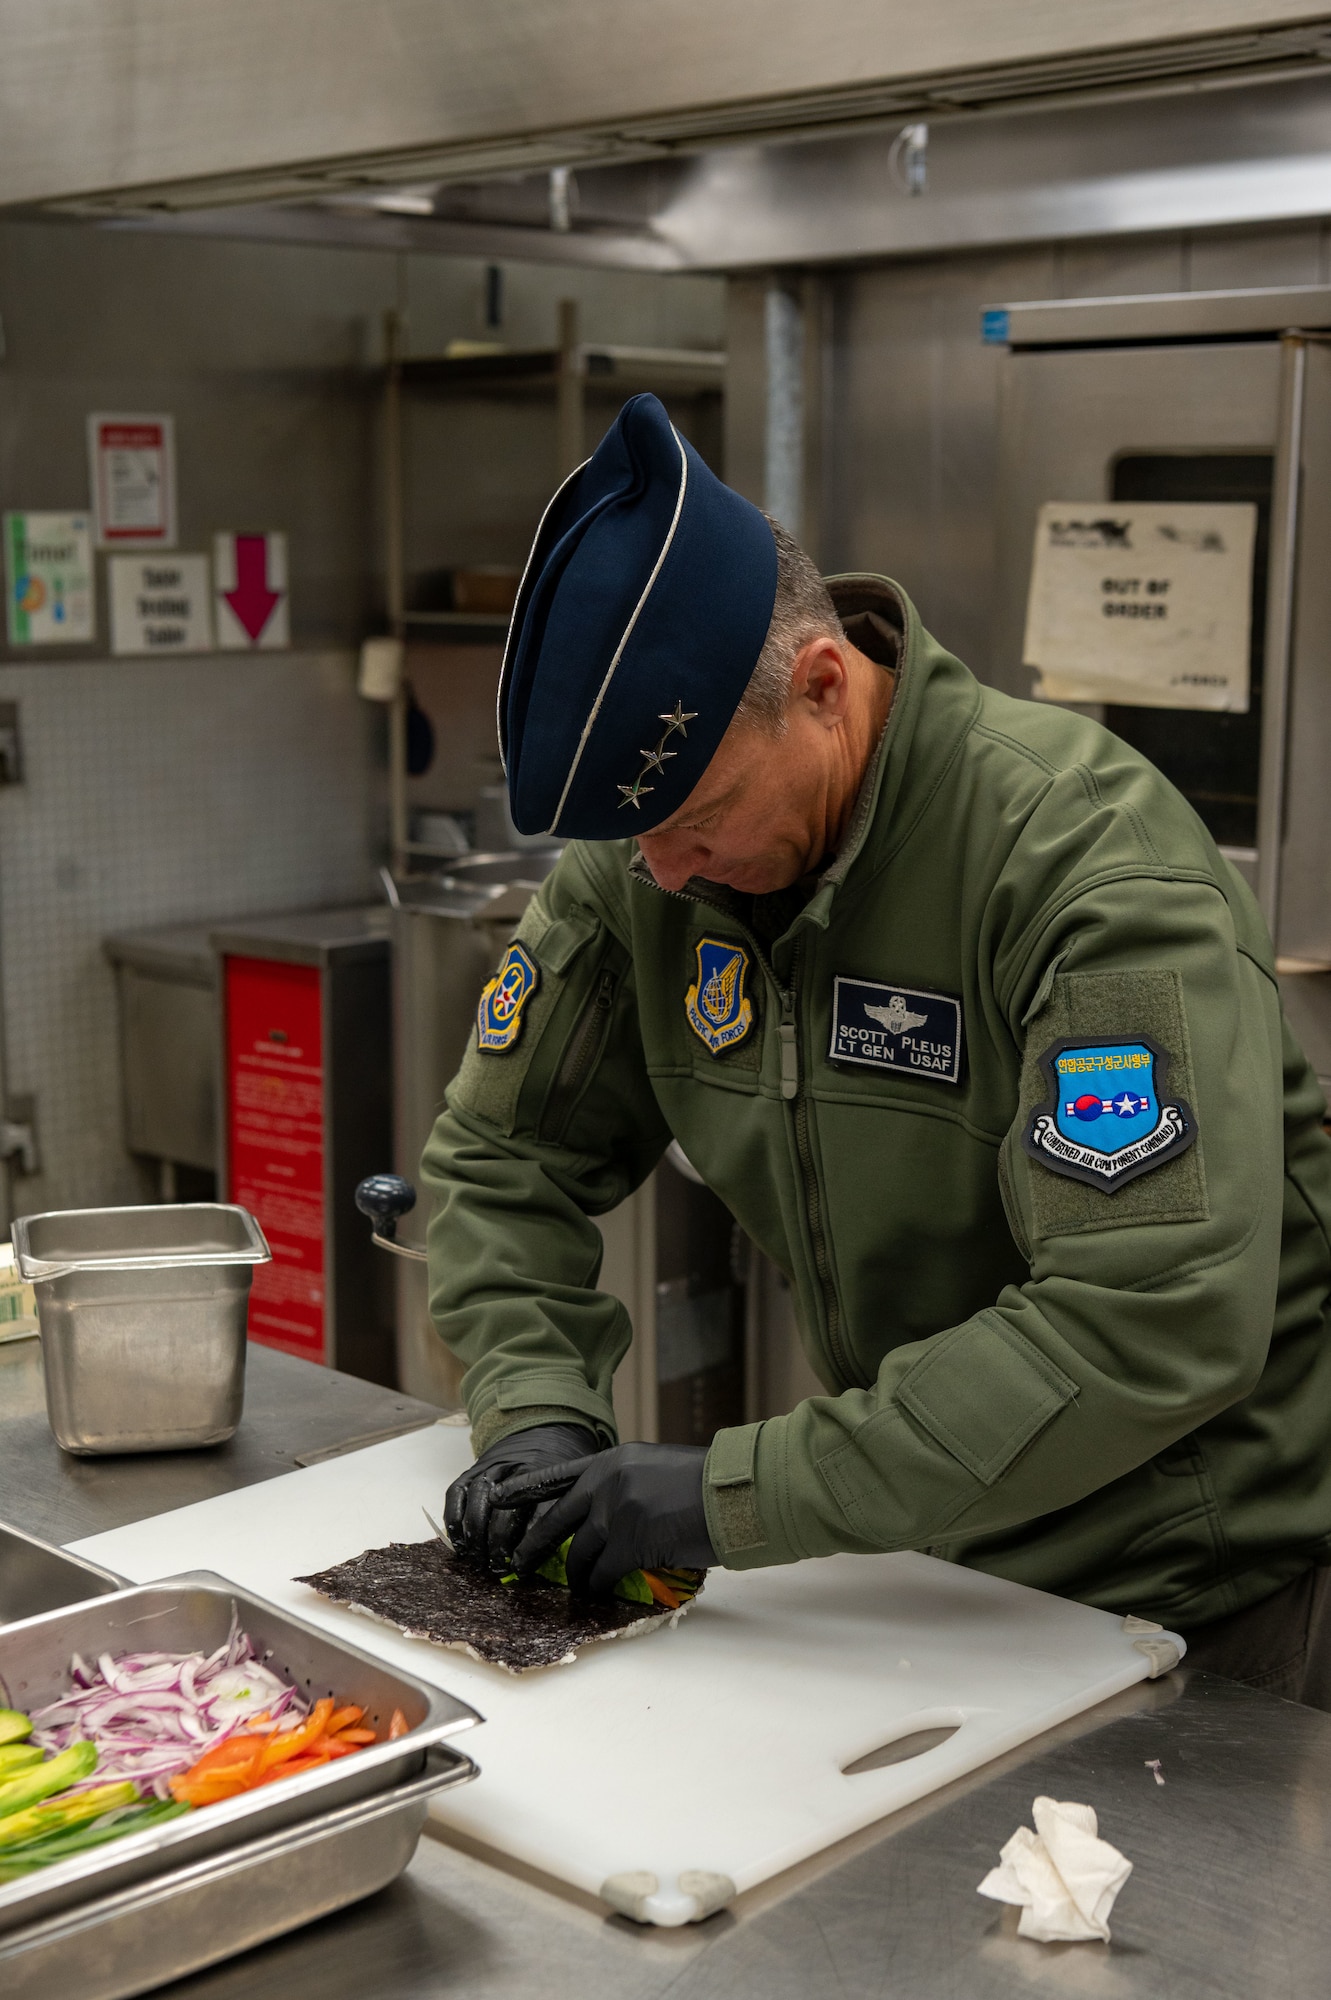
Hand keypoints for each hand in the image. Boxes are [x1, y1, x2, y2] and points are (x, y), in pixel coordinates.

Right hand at [443, 1422, 598, 1572]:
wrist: (542, 1435)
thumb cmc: (557, 1474)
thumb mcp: (570, 1490)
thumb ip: (562, 1518)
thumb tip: (553, 1561)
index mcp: (548, 1477)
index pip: (538, 1514)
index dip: (527, 1544)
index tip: (520, 1568)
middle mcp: (518, 1470)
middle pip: (504, 1509)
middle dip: (496, 1543)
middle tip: (494, 1567)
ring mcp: (492, 1467)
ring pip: (478, 1499)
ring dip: (474, 1534)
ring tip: (476, 1559)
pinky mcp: (472, 1468)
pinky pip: (457, 1492)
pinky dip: (454, 1518)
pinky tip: (459, 1541)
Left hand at [498, 1442, 714, 1598]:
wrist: (733, 1493)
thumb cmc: (706, 1484)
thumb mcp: (655, 1468)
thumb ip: (624, 1484)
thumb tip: (606, 1513)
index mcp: (612, 1460)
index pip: (557, 1476)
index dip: (525, 1491)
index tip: (497, 1502)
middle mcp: (606, 1482)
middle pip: (555, 1521)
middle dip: (533, 1548)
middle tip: (518, 1566)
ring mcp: (615, 1513)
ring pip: (579, 1554)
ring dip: (579, 1576)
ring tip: (580, 1587)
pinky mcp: (628, 1544)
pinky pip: (602, 1574)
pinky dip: (599, 1587)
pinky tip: (601, 1593)